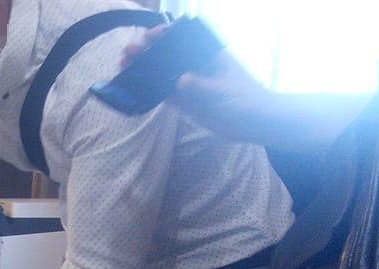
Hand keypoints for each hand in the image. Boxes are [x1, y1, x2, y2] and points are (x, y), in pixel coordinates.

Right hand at [121, 26, 271, 143]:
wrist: (255, 123)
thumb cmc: (245, 99)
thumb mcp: (222, 90)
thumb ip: (201, 85)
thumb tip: (180, 80)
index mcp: (208, 55)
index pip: (183, 39)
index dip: (164, 35)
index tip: (148, 36)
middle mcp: (197, 67)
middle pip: (168, 56)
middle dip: (147, 52)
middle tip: (126, 52)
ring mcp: (190, 84)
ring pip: (163, 74)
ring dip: (144, 70)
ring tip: (123, 67)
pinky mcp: (186, 102)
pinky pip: (164, 94)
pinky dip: (150, 91)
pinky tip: (133, 88)